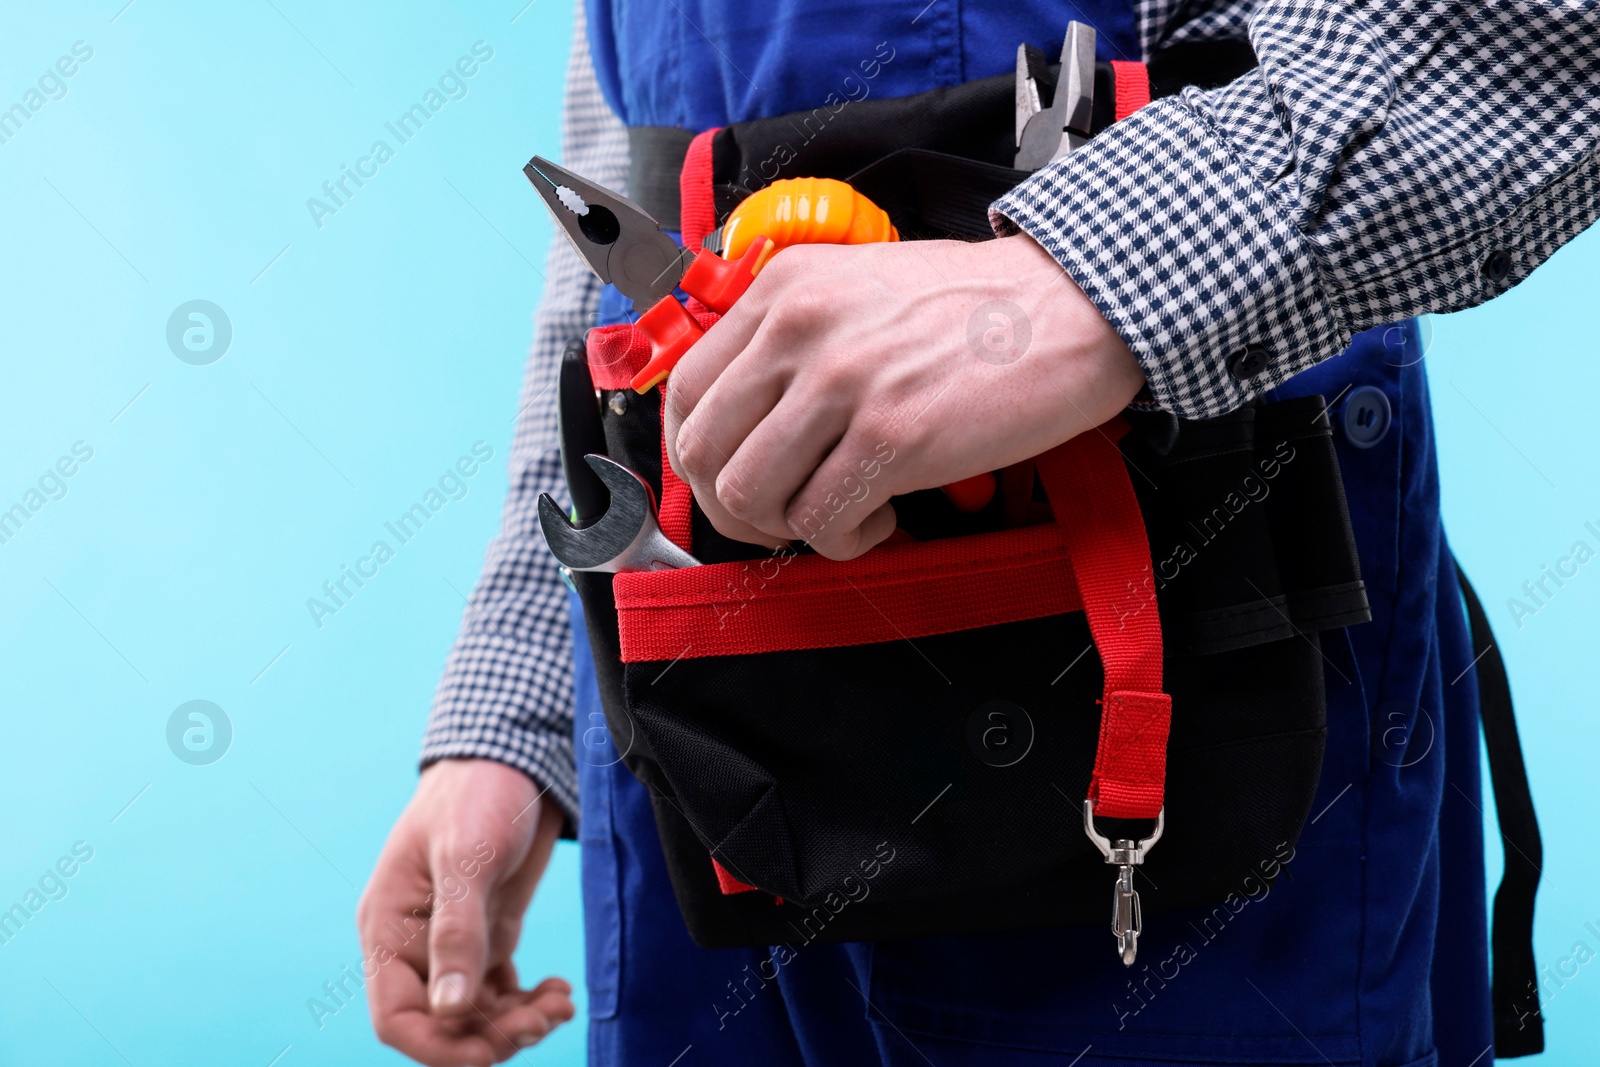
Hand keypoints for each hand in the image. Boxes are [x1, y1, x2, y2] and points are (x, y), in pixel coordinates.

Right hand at [358, 758, 573, 1065]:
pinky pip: (499, 995)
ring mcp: (452, 944)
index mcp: (388, 927)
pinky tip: (559, 993)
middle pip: (443, 1024)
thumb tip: (451, 1011)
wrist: (515, 759)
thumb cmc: (478, 794)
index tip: (489, 1052)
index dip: (437, 1046)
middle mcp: (414, 944)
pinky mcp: (487, 936)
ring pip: (476, 1016)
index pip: (395, 1016)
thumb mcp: (467, 858)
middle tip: (543, 1020)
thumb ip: (457, 933)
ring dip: (517, 1023)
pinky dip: (528, 1004)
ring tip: (560, 1003)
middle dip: (491, 1035)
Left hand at [664, 233, 1145, 558]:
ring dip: (787, 525)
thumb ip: (795, 340)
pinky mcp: (892, 437)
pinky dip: (843, 540)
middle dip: (733, 506)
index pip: (684, 391)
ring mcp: (843, 383)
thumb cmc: (976, 307)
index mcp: (784, 290)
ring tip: (839, 513)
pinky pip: (822, 521)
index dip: (699, 454)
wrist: (1072, 305)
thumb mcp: (860, 288)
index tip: (734, 476)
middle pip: (702, 452)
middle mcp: (800, 330)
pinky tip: (879, 520)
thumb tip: (749, 420)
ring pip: (750, 494)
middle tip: (782, 514)